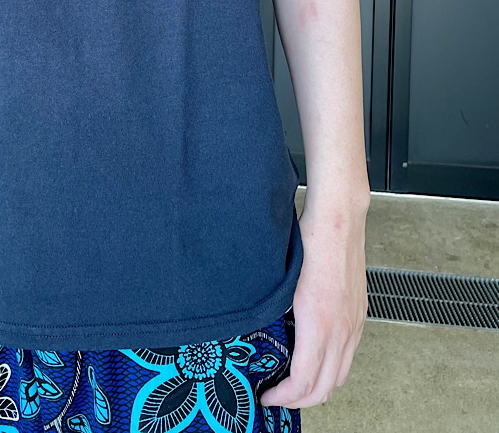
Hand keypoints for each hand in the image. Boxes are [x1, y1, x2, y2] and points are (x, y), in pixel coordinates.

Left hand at [259, 199, 368, 408]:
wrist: (339, 220)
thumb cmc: (310, 241)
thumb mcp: (283, 282)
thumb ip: (278, 314)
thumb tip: (262, 334)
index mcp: (319, 324)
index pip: (304, 382)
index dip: (283, 398)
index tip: (266, 397)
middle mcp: (342, 330)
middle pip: (325, 388)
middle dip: (299, 401)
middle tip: (277, 397)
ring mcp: (354, 324)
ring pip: (341, 376)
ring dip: (318, 388)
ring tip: (295, 384)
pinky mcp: (359, 315)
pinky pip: (349, 356)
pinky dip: (333, 369)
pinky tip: (316, 359)